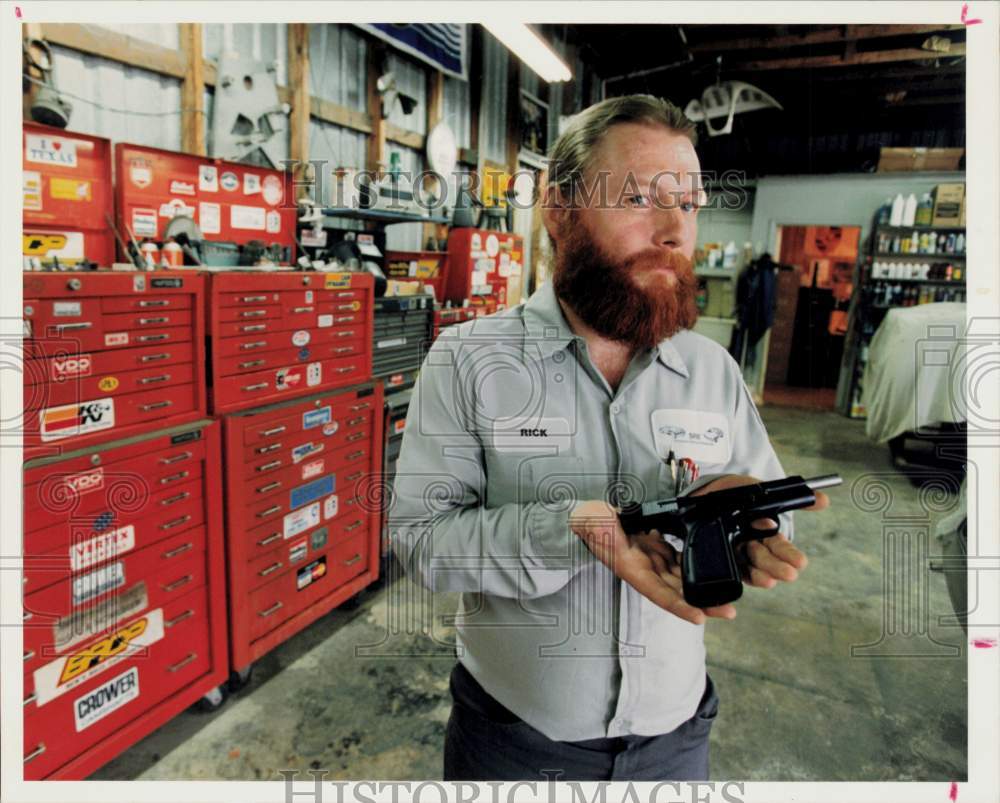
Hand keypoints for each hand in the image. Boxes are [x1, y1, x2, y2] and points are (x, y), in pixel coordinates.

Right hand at [569, 500, 736, 624]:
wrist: (589, 518)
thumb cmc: (590, 523)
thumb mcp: (594, 523)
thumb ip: (603, 528)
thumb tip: (606, 529)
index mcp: (632, 569)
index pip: (658, 593)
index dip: (679, 607)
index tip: (699, 618)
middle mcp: (645, 570)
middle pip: (678, 592)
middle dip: (702, 603)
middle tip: (728, 611)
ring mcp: (653, 561)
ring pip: (683, 579)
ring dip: (704, 588)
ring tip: (728, 595)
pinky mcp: (658, 551)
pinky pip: (680, 562)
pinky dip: (695, 566)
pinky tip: (710, 565)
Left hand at [689, 474, 829, 589]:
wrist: (708, 490)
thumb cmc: (737, 492)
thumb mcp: (764, 492)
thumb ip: (792, 498)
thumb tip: (824, 501)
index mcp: (765, 532)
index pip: (780, 547)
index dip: (789, 555)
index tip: (800, 562)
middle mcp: (752, 545)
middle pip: (766, 559)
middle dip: (778, 568)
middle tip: (790, 574)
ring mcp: (736, 552)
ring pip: (750, 567)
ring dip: (762, 576)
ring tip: (769, 581)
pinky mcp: (720, 556)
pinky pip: (730, 569)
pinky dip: (739, 575)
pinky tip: (748, 579)